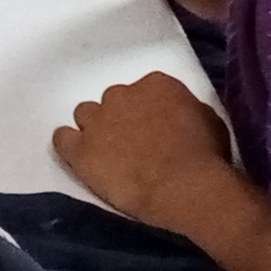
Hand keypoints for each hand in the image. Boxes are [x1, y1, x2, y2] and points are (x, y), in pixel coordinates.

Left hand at [52, 70, 236, 233]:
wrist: (186, 186)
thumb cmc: (206, 156)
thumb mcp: (208, 120)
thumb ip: (185, 110)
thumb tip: (177, 116)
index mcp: (156, 83)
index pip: (143, 90)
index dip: (146, 111)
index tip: (153, 128)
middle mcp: (121, 94)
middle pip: (113, 101)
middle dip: (120, 119)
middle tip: (132, 145)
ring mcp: (98, 121)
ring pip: (85, 115)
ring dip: (95, 130)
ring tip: (107, 154)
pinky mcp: (81, 150)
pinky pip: (62, 138)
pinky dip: (68, 144)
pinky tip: (77, 156)